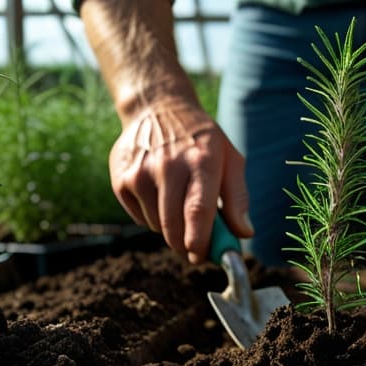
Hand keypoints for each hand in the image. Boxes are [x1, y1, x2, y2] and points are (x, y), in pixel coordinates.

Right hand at [109, 102, 252, 262]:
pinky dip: (153, 218)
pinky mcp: (121, 179)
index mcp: (201, 160)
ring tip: (178, 205)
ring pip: (157, 225)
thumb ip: (238, 198)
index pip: (198, 209)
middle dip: (186, 245)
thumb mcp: (230, 159)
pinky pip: (140, 218)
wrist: (157, 108)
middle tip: (195, 249)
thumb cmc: (202, 140)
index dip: (200, 240)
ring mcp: (140, 173)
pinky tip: (159, 195)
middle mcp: (168, 166)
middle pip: (174, 225)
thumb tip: (245, 233)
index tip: (202, 257)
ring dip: (171, 229)